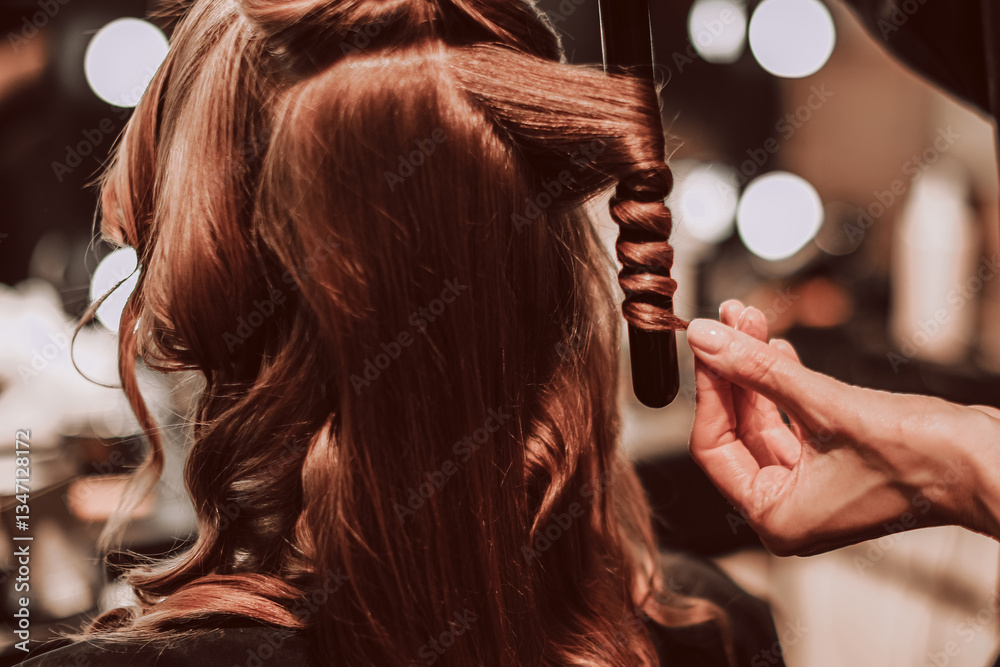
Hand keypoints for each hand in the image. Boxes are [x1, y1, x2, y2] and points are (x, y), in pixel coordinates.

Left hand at [686, 300, 999, 554]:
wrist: (988, 462)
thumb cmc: (922, 458)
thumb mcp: (824, 404)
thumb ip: (757, 370)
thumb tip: (707, 339)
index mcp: (775, 516)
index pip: (714, 445)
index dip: (709, 389)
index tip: (705, 343)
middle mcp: (788, 506)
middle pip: (738, 427)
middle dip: (732, 368)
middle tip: (727, 320)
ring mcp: (812, 484)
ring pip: (766, 416)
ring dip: (756, 367)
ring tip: (746, 318)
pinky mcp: (835, 459)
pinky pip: (793, 416)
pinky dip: (783, 382)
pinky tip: (773, 345)